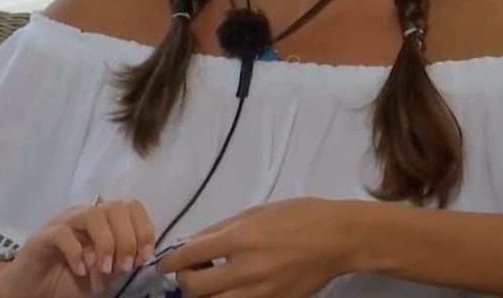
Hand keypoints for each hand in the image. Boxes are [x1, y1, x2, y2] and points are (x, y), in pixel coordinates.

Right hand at [0, 198, 156, 297]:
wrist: (34, 291)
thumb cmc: (69, 280)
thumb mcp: (104, 276)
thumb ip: (121, 262)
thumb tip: (141, 252)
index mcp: (104, 222)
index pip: (132, 207)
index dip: (143, 229)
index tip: (143, 256)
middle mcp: (86, 216)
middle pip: (116, 207)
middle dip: (127, 238)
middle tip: (123, 266)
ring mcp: (65, 223)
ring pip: (93, 214)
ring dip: (106, 243)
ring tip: (105, 268)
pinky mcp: (44, 235)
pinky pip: (64, 233)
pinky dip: (77, 252)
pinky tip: (80, 270)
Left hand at [153, 197, 351, 296]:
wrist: (338, 238)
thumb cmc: (297, 216)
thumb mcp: (254, 213)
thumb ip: (218, 230)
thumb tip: (187, 243)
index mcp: (239, 239)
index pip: (188, 257)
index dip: (169, 263)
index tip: (165, 265)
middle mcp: (246, 270)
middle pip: (194, 289)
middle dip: (184, 282)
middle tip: (190, 272)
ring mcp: (260, 293)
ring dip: (204, 297)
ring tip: (209, 284)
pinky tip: (230, 289)